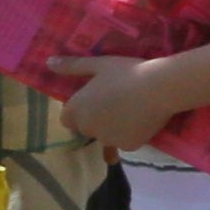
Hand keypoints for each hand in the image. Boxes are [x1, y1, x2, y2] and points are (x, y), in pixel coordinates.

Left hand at [58, 53, 177, 153]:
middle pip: (87, 128)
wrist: (160, 87)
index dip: (79, 110)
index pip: (67, 118)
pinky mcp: (128, 146)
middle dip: (97, 119)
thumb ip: (73, 66)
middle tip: (116, 102)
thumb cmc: (127, 72)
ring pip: (107, 136)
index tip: (95, 99)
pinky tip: (142, 121)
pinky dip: (131, 134)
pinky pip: (125, 142)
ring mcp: (108, 139)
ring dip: (114, 128)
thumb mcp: (100, 64)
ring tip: (132, 110)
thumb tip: (48, 63)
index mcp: (76, 110)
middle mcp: (88, 128)